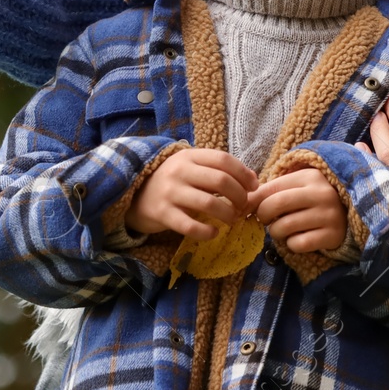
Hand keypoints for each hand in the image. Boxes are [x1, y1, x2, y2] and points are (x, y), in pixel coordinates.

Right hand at [128, 148, 257, 240]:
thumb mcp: (191, 167)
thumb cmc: (173, 181)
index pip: (223, 159)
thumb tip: (253, 180)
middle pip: (221, 181)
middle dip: (240, 196)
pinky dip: (207, 232)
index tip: (253, 187)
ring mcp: (170, 192)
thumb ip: (217, 169)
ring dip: (228, 214)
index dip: (244, 173)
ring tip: (232, 220)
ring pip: (209, 203)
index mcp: (189, 156)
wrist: (135, 194)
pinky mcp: (163, 214)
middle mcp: (180, 171)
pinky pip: (191, 226)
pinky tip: (214, 233)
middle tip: (243, 206)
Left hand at [245, 168, 346, 252]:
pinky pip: (298, 244)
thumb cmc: (313, 201)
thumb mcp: (296, 188)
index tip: (250, 210)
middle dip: (263, 216)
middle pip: (275, 205)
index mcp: (309, 176)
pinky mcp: (333, 235)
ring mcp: (329, 214)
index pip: (270, 188)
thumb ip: (270, 191)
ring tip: (281, 229)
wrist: (348, 217)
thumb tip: (241, 202)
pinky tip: (298, 238)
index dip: (254, 201)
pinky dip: (291, 244)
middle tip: (266, 220)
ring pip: (284, 227)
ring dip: (276, 232)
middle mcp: (321, 193)